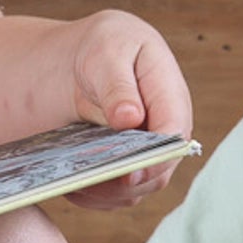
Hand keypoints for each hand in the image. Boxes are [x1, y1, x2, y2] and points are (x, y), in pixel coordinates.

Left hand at [62, 9, 192, 208]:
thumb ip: (118, 85)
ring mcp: (151, 151)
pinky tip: (69, 185)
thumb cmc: (104, 47)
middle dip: (126, 180)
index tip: (130, 171)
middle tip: (90, 181)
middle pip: (159, 168)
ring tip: (73, 185)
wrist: (89, 58)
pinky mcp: (131, 167)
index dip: (156, 156)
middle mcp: (167, 129)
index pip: (174, 134)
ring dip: (107, 192)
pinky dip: (94, 195)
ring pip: (138, 187)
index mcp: (170, 93)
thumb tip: (131, 118)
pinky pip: (117, 194)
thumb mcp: (107, 51)